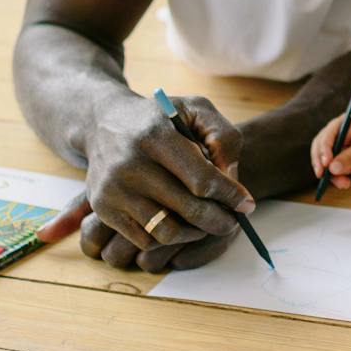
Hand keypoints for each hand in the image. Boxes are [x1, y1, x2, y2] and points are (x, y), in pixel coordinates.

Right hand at [36, 91, 252, 271]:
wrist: (103, 121)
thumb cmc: (159, 118)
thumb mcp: (195, 108)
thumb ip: (223, 137)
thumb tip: (232, 180)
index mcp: (154, 135)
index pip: (202, 179)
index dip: (230, 196)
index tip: (247, 204)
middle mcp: (129, 164)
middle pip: (188, 209)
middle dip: (219, 220)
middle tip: (232, 221)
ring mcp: (113, 190)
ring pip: (166, 232)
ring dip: (194, 234)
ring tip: (206, 223)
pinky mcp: (103, 208)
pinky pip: (145, 241)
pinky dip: (168, 240)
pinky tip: (179, 224)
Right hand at [309, 113, 350, 189]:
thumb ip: (350, 157)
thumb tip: (332, 167)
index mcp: (345, 124)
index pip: (328, 135)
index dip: (324, 149)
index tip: (326, 163)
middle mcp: (340, 135)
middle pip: (321, 148)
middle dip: (321, 162)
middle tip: (323, 175)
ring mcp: (342, 149)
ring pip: (326, 162)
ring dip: (330, 174)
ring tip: (343, 183)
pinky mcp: (345, 162)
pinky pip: (335, 171)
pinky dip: (337, 178)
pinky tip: (345, 184)